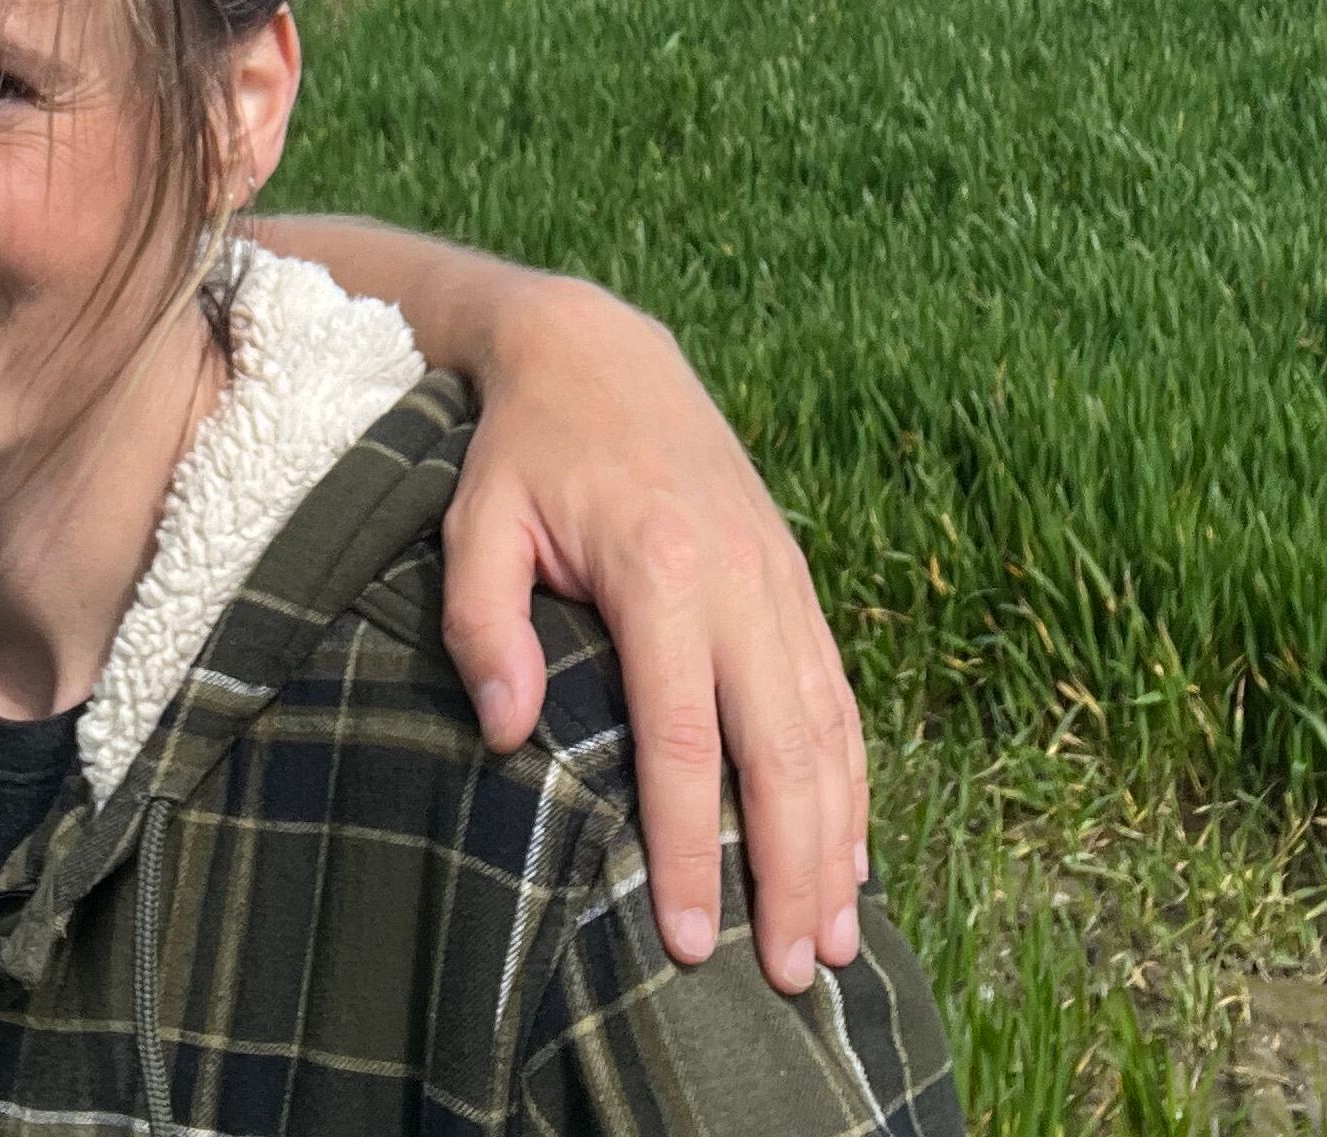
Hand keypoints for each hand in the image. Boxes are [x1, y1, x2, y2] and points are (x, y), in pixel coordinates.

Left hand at [433, 275, 869, 994]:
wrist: (598, 349)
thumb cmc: (522, 451)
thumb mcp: (473, 522)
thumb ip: (483, 625)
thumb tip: (507, 734)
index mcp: (661, 569)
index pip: (685, 738)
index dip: (692, 848)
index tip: (691, 940)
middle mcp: (740, 579)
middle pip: (783, 751)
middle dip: (790, 870)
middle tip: (794, 976)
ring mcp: (780, 579)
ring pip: (827, 731)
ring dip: (837, 840)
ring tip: (835, 941)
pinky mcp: (794, 580)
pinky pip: (836, 694)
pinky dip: (852, 778)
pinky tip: (851, 849)